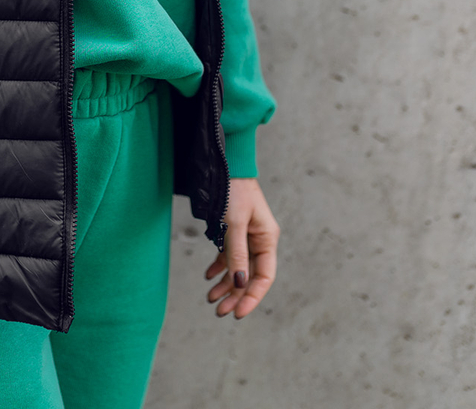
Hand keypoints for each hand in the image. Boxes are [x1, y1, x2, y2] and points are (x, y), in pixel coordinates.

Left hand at [205, 177, 278, 318]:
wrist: (224, 163)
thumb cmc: (233, 189)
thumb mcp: (234, 223)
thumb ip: (237, 253)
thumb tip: (240, 282)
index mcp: (266, 238)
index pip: (263, 276)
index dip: (252, 297)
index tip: (238, 312)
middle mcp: (259, 239)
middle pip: (249, 275)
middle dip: (235, 294)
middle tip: (219, 311)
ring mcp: (246, 235)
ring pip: (237, 267)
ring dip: (225, 283)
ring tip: (211, 298)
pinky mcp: (233, 229)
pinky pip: (228, 254)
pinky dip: (219, 266)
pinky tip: (208, 276)